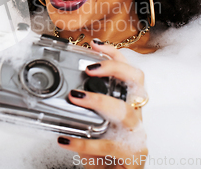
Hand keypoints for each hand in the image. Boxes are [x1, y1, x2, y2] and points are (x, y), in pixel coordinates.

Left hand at [57, 40, 147, 168]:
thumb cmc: (105, 151)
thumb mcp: (94, 125)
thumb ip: (84, 109)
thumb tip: (63, 91)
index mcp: (127, 104)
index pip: (129, 72)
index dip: (116, 55)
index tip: (96, 44)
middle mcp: (135, 115)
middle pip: (136, 82)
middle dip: (113, 69)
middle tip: (89, 69)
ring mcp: (136, 134)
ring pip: (125, 111)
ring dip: (99, 100)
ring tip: (76, 96)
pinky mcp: (132, 156)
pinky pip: (108, 146)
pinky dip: (85, 143)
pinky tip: (67, 140)